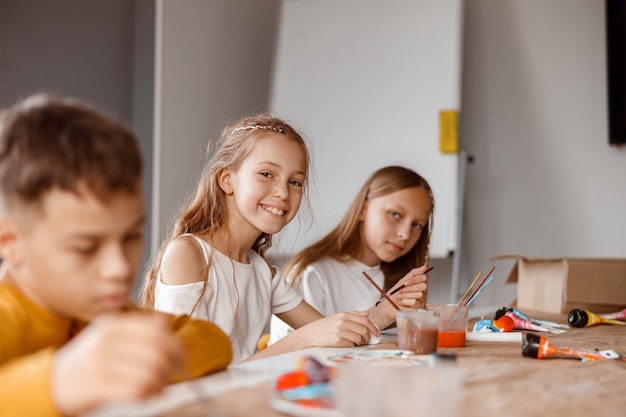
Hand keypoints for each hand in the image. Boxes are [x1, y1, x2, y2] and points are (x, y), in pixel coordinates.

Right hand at [52, 311, 183, 415]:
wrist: (52, 383)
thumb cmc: (89, 360)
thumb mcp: (109, 336)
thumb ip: (138, 328)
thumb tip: (166, 318)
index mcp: (113, 324)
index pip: (156, 330)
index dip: (175, 344)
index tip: (182, 357)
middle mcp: (107, 340)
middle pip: (157, 350)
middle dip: (172, 365)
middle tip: (173, 374)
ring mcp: (101, 362)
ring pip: (151, 371)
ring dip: (161, 382)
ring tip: (158, 386)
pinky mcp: (98, 386)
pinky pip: (137, 389)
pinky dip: (149, 393)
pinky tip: (147, 394)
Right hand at [294, 311, 378, 347]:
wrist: (310, 334)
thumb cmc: (325, 326)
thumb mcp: (338, 317)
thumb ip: (353, 315)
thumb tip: (367, 314)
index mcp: (344, 315)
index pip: (364, 320)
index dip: (373, 327)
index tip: (377, 333)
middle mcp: (342, 322)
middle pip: (363, 330)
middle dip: (368, 337)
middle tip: (367, 340)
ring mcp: (339, 331)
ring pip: (359, 338)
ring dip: (361, 342)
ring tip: (358, 343)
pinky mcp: (337, 340)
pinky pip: (351, 344)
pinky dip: (352, 346)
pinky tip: (349, 344)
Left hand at [385, 266, 428, 313]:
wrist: (388, 305)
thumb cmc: (395, 294)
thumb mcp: (402, 281)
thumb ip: (414, 274)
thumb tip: (424, 267)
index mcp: (418, 284)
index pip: (423, 278)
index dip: (414, 280)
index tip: (405, 283)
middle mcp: (422, 292)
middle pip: (423, 286)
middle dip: (410, 288)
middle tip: (401, 290)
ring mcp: (421, 301)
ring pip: (419, 295)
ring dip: (406, 295)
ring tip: (399, 297)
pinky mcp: (418, 309)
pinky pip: (415, 302)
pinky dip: (405, 301)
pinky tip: (401, 302)